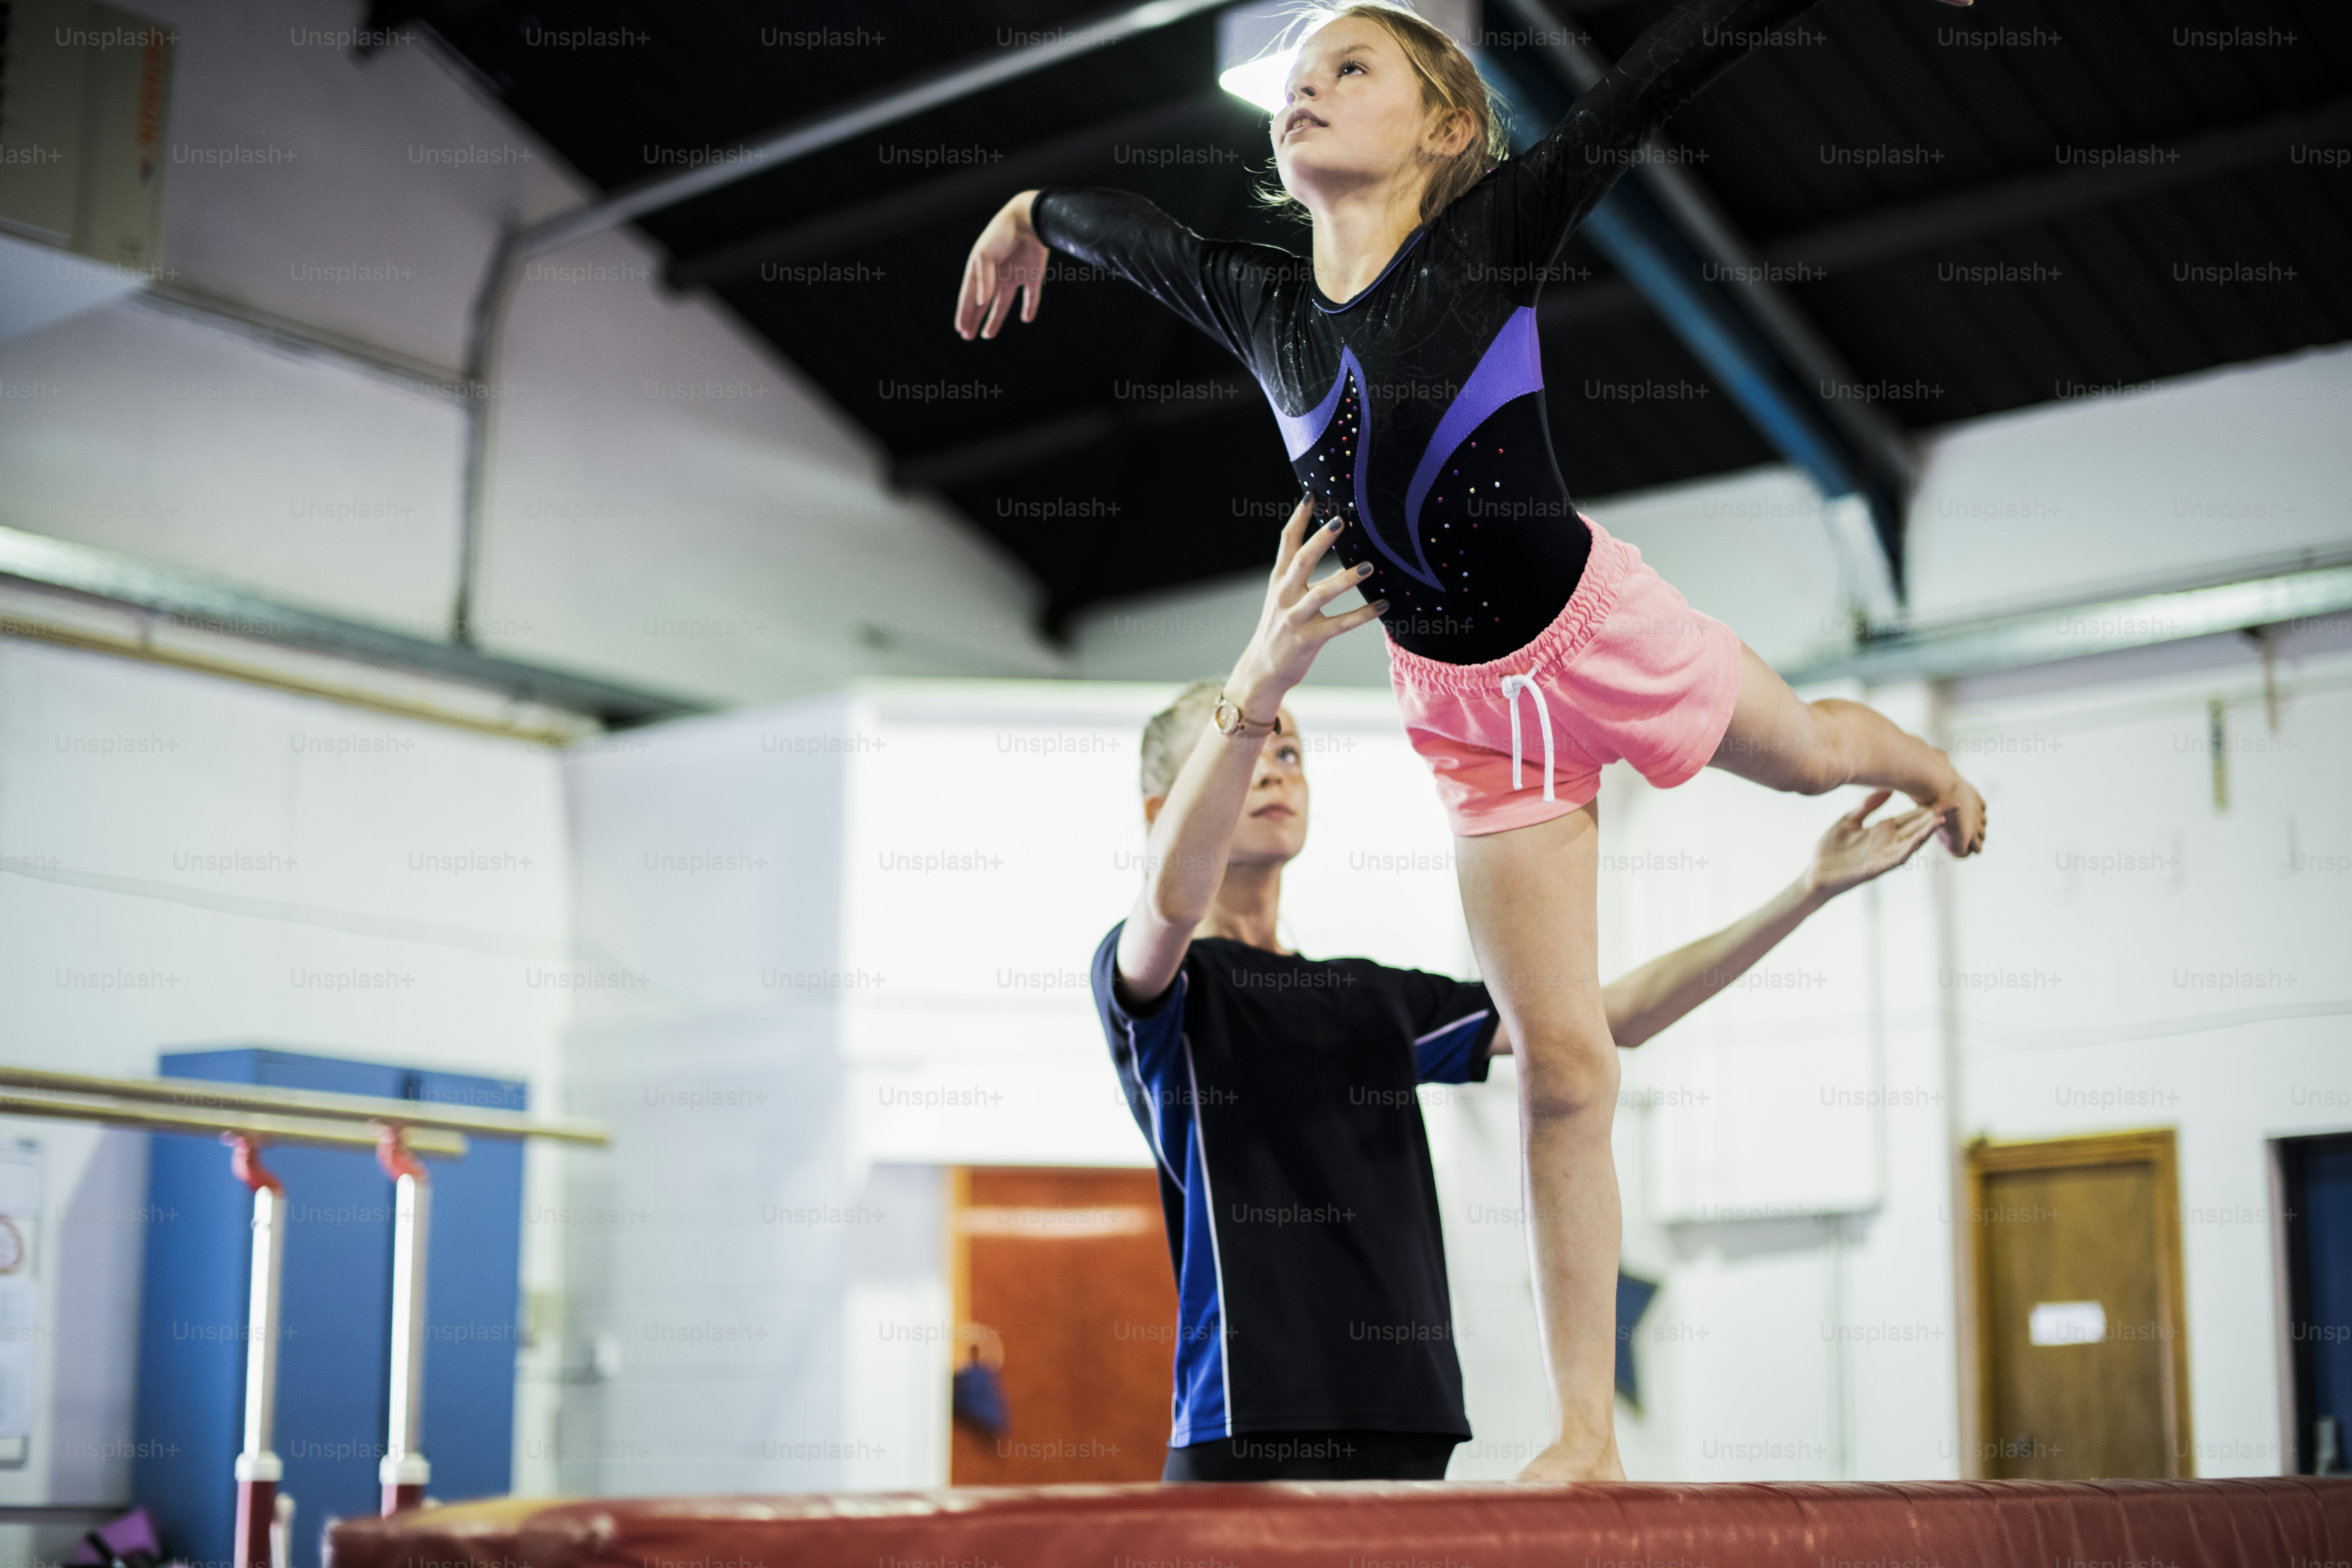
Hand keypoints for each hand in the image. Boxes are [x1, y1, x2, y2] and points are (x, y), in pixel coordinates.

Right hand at [955, 193, 1048, 339]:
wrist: (1029, 219)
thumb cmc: (1002, 234)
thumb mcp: (986, 255)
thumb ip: (983, 279)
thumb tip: (982, 302)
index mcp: (979, 268)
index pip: (968, 296)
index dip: (964, 312)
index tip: (961, 329)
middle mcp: (995, 275)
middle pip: (982, 303)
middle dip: (974, 319)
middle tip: (967, 337)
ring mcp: (1014, 275)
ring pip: (1002, 303)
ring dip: (995, 319)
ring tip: (987, 335)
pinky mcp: (1033, 275)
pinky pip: (1031, 296)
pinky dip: (1030, 306)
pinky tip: (1026, 318)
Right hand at [1224, 497, 1385, 719]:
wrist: (1263, 669)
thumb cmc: (1280, 629)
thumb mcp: (1284, 598)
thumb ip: (1302, 575)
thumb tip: (1336, 555)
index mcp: (1278, 581)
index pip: (1286, 542)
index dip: (1299, 518)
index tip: (1312, 495)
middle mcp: (1284, 595)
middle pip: (1302, 560)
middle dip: (1320, 540)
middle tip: (1340, 520)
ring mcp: (1295, 617)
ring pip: (1322, 593)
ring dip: (1346, 578)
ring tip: (1368, 566)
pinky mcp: (1309, 639)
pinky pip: (1340, 624)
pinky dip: (1362, 614)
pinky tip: (1382, 605)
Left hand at [1803, 788, 1942, 901]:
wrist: (1815, 873)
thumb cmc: (1830, 848)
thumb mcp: (1849, 820)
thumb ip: (1867, 806)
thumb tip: (1887, 788)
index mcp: (1883, 830)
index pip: (1910, 816)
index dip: (1926, 806)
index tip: (1942, 794)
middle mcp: (1888, 841)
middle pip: (1916, 826)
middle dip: (1934, 815)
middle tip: (1954, 802)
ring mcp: (1885, 854)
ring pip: (1911, 841)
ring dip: (1927, 831)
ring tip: (1942, 818)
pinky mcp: (1877, 867)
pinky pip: (1898, 856)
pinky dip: (1910, 847)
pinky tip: (1920, 839)